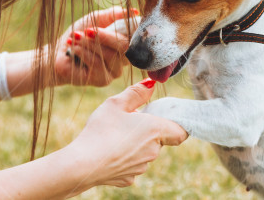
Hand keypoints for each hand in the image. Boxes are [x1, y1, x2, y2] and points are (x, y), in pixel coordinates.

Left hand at [53, 6, 138, 86]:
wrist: (58, 51)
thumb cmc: (80, 33)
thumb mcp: (97, 18)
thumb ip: (115, 14)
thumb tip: (134, 12)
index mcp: (127, 43)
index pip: (136, 37)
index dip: (127, 29)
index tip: (111, 22)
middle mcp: (125, 59)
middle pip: (124, 47)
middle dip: (104, 36)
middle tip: (88, 30)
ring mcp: (115, 71)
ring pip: (109, 55)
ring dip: (89, 44)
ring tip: (76, 38)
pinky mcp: (103, 80)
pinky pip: (97, 64)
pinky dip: (83, 53)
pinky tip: (73, 49)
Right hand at [66, 79, 188, 187]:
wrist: (82, 165)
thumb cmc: (101, 131)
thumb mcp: (116, 104)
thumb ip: (136, 92)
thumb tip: (151, 84)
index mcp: (155, 130)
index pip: (181, 131)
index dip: (176, 124)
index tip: (163, 117)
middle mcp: (153, 152)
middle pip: (159, 139)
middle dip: (148, 130)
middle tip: (129, 121)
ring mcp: (141, 167)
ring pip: (145, 152)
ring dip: (137, 144)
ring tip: (115, 136)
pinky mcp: (128, 179)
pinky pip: (132, 165)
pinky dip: (125, 158)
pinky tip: (109, 151)